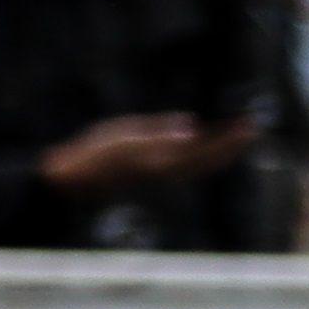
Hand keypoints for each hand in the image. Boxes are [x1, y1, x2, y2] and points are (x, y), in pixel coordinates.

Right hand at [39, 113, 250, 197]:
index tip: (248, 124)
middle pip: (205, 160)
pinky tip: (192, 142)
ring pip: (194, 163)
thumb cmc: (84, 160)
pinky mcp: (143, 175)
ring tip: (227, 134)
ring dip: (214, 149)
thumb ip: (155, 133)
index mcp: (162, 165)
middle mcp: (163, 175)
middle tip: (248, 126)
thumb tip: (191, 127)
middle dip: (227, 145)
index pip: (205, 152)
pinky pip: (180, 164)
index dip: (228, 139)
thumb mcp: (118, 139)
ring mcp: (153, 177)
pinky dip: (194, 153)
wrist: (61, 184)